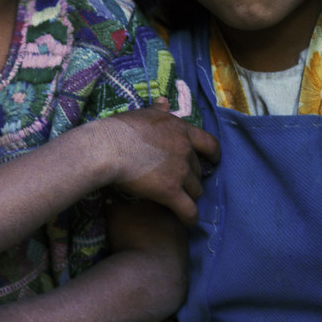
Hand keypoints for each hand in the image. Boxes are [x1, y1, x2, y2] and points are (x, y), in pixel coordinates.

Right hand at [98, 103, 219, 225]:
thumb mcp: (142, 114)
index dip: (213, 154)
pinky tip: (187, 220)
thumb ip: (157, 110)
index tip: (213, 160)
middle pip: (198, 170)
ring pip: (196, 190)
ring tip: (179, 201)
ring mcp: (180, 172)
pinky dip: (190, 217)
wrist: (108, 148)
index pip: (208, 142)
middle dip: (192, 178)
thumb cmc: (120, 129)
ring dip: (190, 196)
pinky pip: (188, 210)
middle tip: (180, 183)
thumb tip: (164, 101)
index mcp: (180, 130)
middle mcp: (185, 150)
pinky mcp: (170, 192)